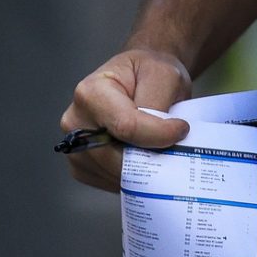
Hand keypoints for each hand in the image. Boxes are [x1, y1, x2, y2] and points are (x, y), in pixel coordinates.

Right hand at [60, 46, 193, 191]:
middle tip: (175, 148)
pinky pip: (111, 183)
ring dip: (144, 170)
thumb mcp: (162, 74)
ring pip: (115, 175)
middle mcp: (74, 122)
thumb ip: (159, 103)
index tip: (182, 130)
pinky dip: (133, 178)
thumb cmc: (148, 73)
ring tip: (160, 150)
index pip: (125, 126)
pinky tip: (145, 159)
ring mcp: (75, 147)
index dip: (158, 134)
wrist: (139, 78)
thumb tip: (161, 138)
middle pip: (117, 157)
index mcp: (90, 92)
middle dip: (151, 158)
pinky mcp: (82, 167)